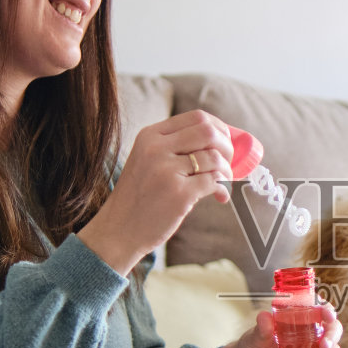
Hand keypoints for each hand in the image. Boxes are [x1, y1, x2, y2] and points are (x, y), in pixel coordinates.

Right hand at [78, 110, 232, 275]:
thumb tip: (221, 141)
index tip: (225, 142)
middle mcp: (156, 148)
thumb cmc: (139, 197)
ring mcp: (166, 170)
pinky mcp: (179, 194)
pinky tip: (220, 196)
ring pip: (214, 158)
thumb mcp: (147, 160)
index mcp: (150, 136)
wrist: (119, 230)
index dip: (219, 128)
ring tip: (223, 183)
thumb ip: (174, 147)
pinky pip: (214, 181)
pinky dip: (223, 188)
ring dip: (227, 171)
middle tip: (228, 163)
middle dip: (227, 147)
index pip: (197, 117)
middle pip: (209, 132)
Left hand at [212, 302, 347, 347]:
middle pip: (331, 329)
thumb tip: (264, 317)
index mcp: (298, 319)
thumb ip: (261, 329)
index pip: (317, 310)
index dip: (325, 310)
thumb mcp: (254, 338)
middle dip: (331, 336)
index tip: (327, 314)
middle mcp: (311, 333)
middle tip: (323, 347)